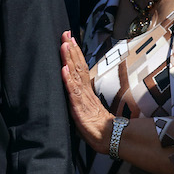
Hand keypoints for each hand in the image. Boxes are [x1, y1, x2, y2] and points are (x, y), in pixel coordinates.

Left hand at [61, 31, 111, 152]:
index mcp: (86, 90)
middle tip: (66, 33)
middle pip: (78, 66)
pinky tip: (64, 70)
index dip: (75, 52)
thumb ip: (81, 97)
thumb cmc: (96, 127)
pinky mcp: (80, 109)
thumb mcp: (86, 109)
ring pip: (76, 75)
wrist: (109, 140)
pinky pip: (73, 93)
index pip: (80, 67)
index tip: (69, 38)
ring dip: (70, 59)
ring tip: (65, 45)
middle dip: (71, 49)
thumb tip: (75, 86)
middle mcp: (84, 91)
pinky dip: (68, 80)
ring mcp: (82, 99)